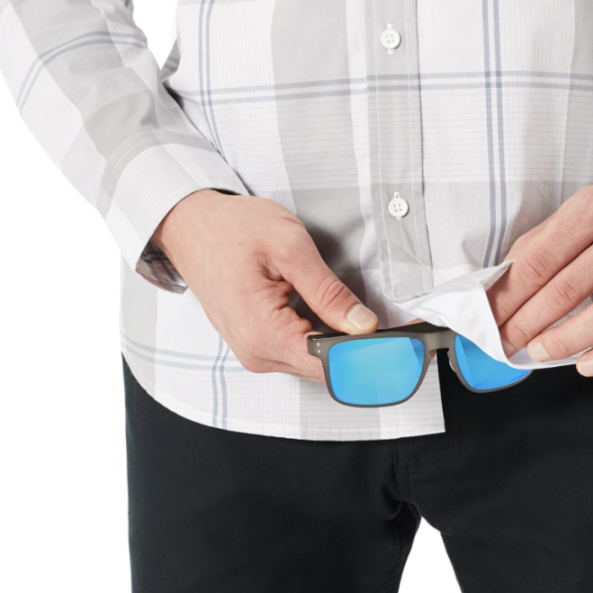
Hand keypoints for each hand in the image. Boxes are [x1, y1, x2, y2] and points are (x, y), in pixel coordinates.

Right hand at [151, 189, 378, 382]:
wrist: (190, 225)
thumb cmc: (230, 229)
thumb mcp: (289, 248)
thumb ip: (328, 291)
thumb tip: (363, 323)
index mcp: (263, 333)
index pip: (331, 364)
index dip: (371, 355)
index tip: (402, 342)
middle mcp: (256, 352)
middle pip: (326, 367)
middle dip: (364, 350)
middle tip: (399, 329)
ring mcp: (255, 351)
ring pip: (315, 362)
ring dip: (345, 344)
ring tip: (369, 318)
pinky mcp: (257, 343)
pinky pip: (300, 350)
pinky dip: (325, 338)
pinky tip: (340, 318)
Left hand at [487, 181, 592, 375]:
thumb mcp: (566, 219)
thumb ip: (532, 252)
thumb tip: (496, 296)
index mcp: (591, 209)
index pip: (539, 262)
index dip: (508, 298)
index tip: (490, 321)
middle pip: (567, 291)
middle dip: (528, 325)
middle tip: (508, 343)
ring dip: (565, 342)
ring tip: (539, 352)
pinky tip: (586, 365)